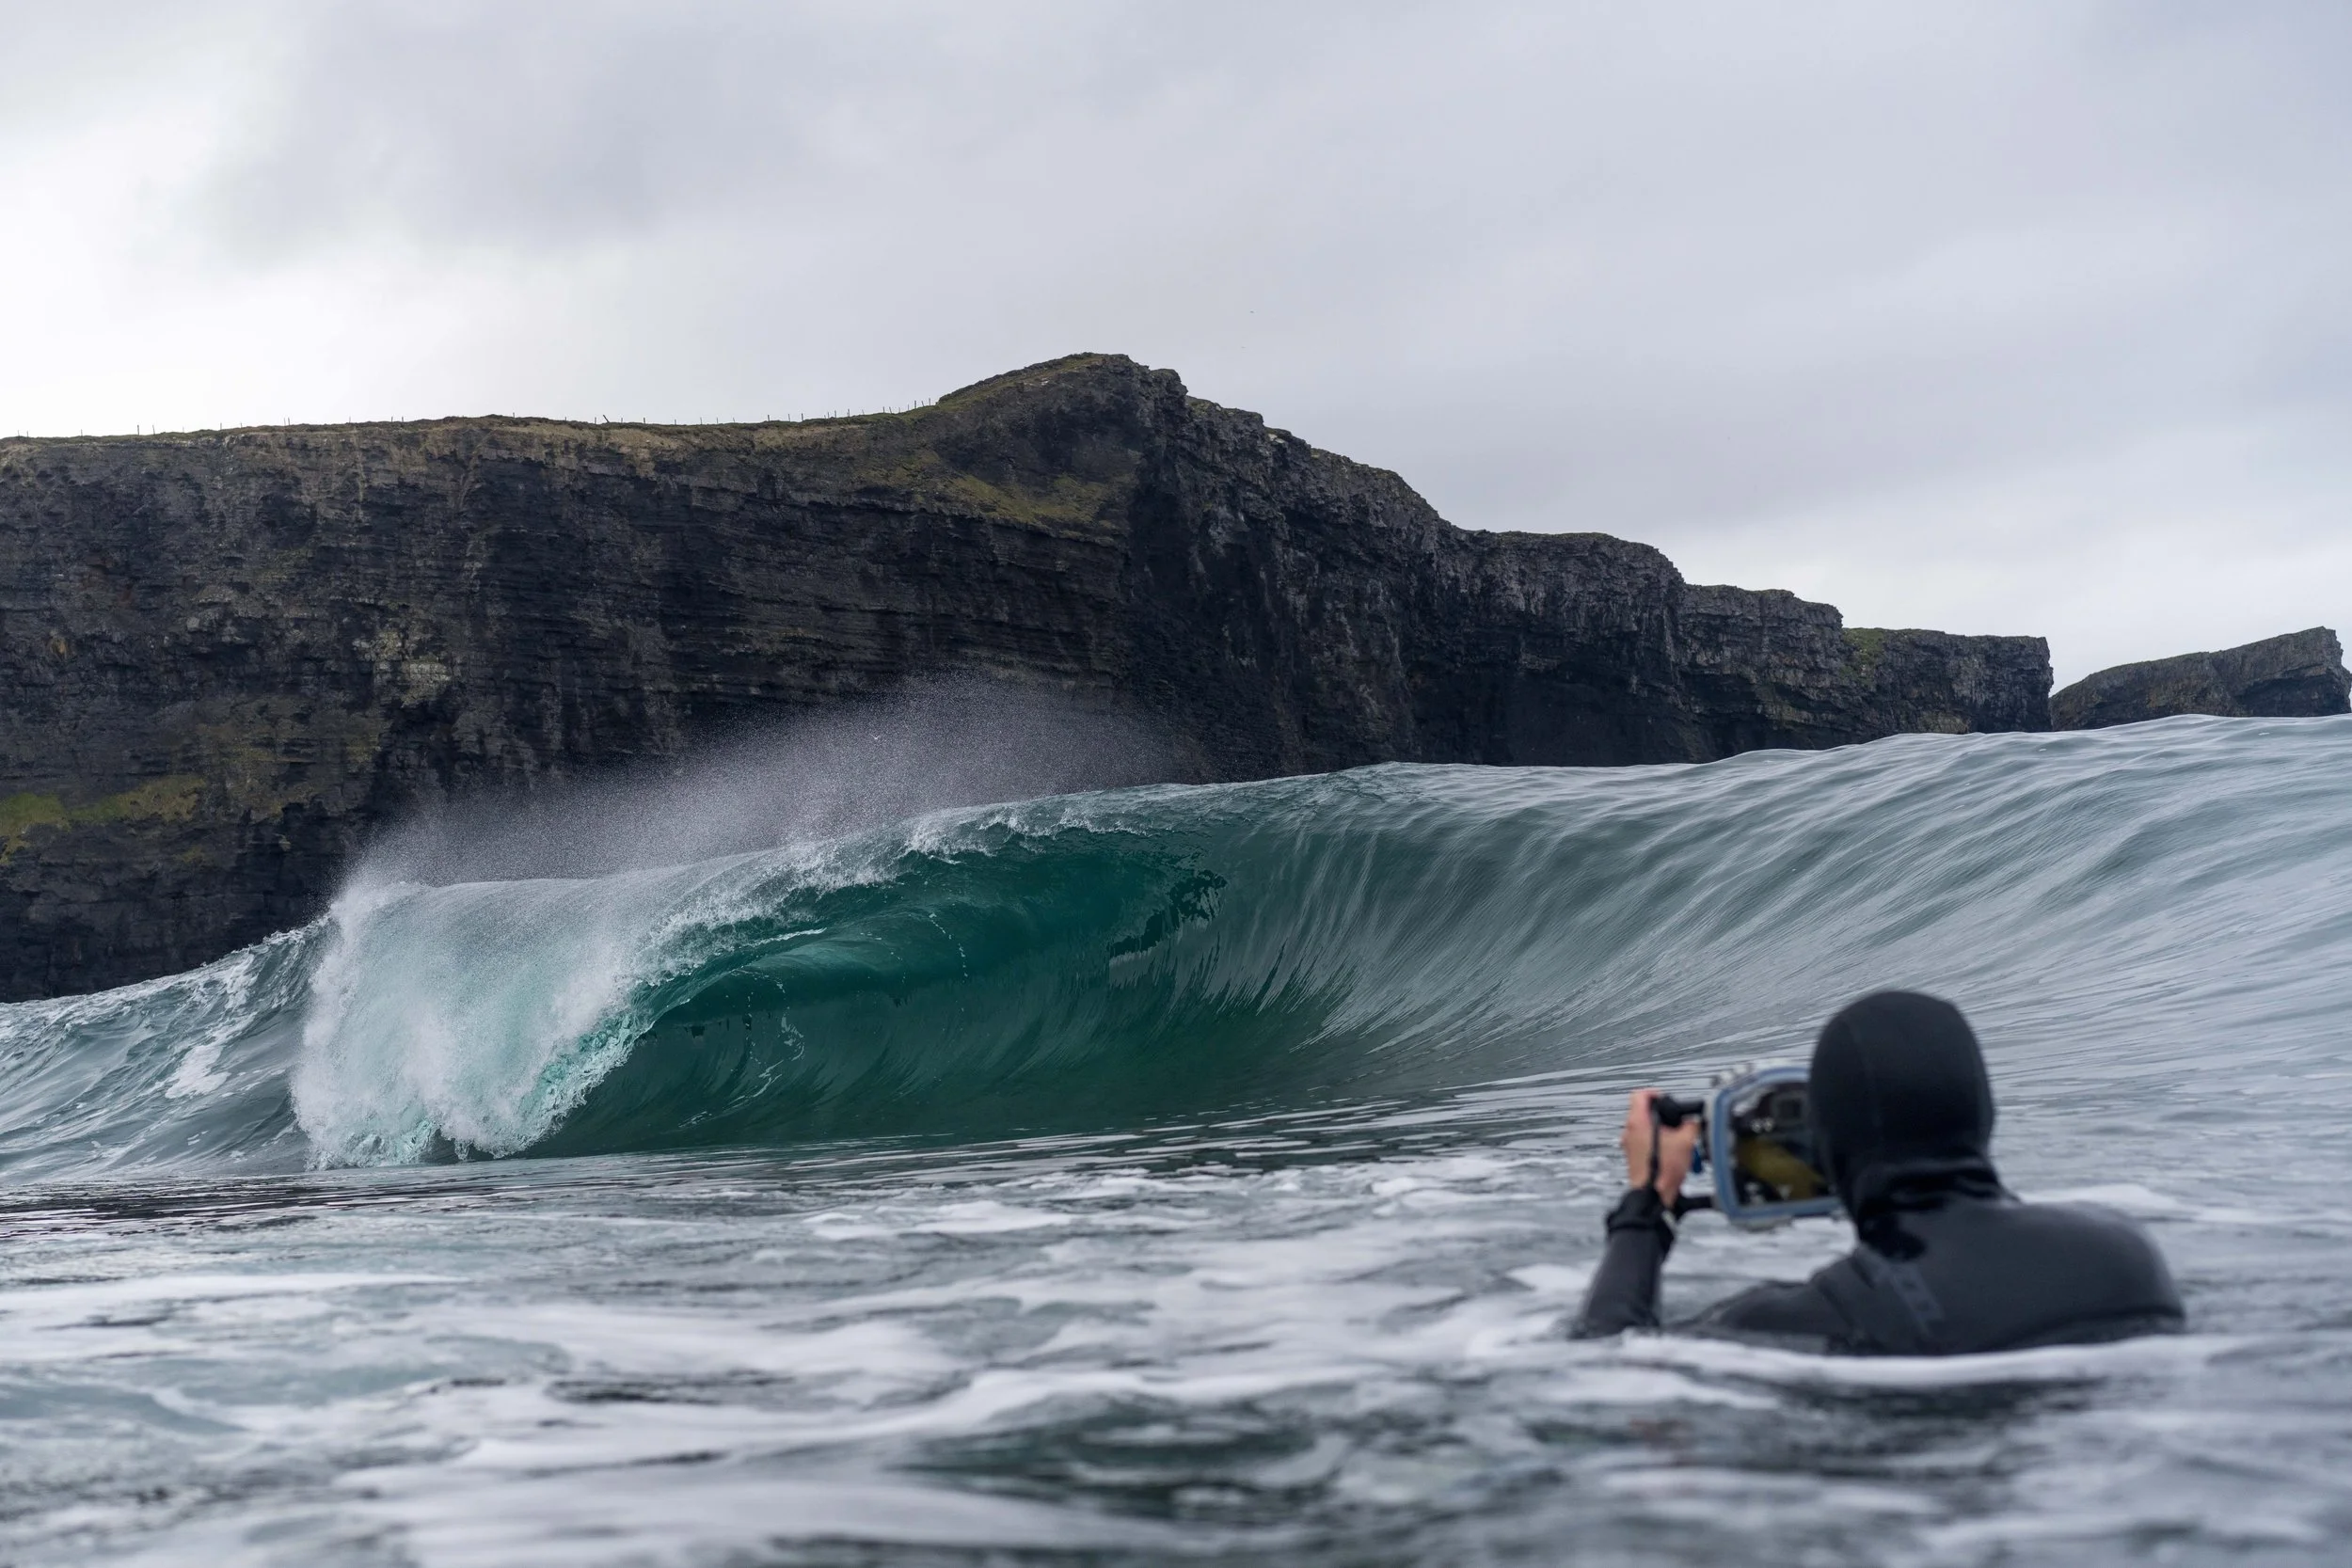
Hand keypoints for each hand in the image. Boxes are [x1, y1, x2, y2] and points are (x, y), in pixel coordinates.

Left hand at [1619, 1089, 1698, 1206]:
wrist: (1653, 1196)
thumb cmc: (1663, 1170)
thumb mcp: (1685, 1142)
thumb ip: (1690, 1126)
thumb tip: (1693, 1121)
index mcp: (1638, 1122)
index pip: (1639, 1095)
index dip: (1654, 1093)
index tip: (1666, 1099)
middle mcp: (1629, 1131)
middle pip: (1643, 1112)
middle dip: (1663, 1116)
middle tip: (1677, 1124)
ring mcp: (1629, 1145)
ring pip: (1645, 1128)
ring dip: (1662, 1131)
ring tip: (1678, 1141)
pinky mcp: (1633, 1157)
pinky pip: (1644, 1142)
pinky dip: (1657, 1143)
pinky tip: (1672, 1154)